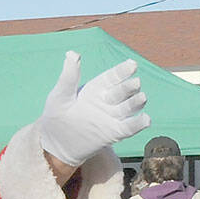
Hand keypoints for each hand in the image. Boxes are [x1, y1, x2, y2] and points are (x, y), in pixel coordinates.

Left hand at [39, 52, 149, 166]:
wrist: (55, 145)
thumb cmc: (56, 117)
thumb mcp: (60, 96)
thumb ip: (69, 77)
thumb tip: (72, 53)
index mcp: (97, 87)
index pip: (115, 76)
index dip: (124, 70)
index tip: (132, 64)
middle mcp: (109, 100)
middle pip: (125, 90)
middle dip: (130, 87)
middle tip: (134, 84)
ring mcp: (113, 117)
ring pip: (131, 106)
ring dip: (137, 102)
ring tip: (141, 98)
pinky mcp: (114, 133)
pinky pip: (131, 127)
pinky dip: (139, 123)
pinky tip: (145, 119)